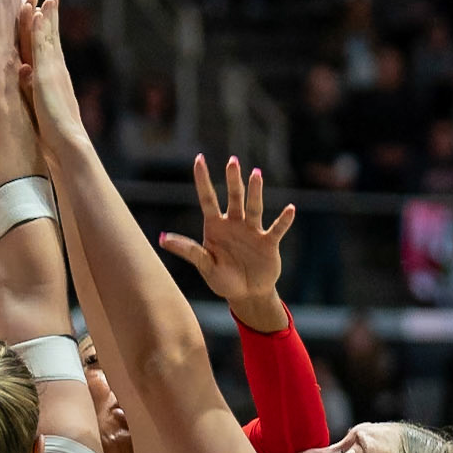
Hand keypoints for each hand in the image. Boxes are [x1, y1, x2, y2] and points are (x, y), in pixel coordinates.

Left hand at [22, 0, 86, 150]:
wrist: (68, 141)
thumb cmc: (53, 128)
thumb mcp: (38, 100)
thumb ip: (31, 84)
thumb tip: (24, 71)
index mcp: (53, 74)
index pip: (47, 43)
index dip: (46, 25)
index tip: (44, 8)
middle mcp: (55, 67)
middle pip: (51, 33)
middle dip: (50, 12)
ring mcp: (52, 68)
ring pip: (48, 34)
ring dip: (46, 13)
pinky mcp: (47, 73)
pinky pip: (43, 45)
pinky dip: (41, 27)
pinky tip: (38, 12)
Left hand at [159, 156, 293, 328]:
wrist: (247, 294)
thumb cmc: (222, 279)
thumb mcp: (204, 264)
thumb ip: (188, 250)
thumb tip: (162, 239)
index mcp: (215, 226)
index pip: (207, 198)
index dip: (203, 179)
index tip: (199, 158)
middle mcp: (234, 223)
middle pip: (234, 197)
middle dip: (233, 180)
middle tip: (232, 161)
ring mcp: (252, 231)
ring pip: (254, 207)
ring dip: (255, 192)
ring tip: (256, 174)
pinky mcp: (268, 243)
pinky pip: (277, 229)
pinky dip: (283, 220)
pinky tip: (290, 209)